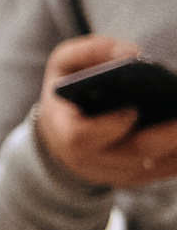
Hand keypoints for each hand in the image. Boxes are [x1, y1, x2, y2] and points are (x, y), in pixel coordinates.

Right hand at [34, 35, 176, 187]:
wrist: (62, 135)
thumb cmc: (66, 94)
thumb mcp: (63, 65)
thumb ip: (90, 51)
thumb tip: (132, 54)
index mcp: (64, 131)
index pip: (82, 137)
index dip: (108, 126)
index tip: (133, 109)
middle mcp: (88, 160)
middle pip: (133, 153)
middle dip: (166, 135)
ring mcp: (114, 173)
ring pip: (156, 165)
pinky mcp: (136, 178)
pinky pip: (166, 170)